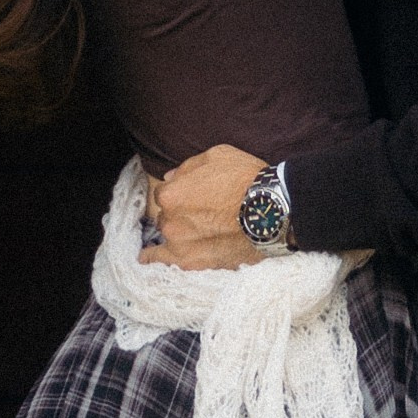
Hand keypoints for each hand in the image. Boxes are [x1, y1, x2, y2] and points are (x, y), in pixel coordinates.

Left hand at [143, 145, 268, 270]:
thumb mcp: (216, 156)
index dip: (180, 192)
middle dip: (180, 212)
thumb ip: (188, 167)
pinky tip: (146, 257)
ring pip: (169, 235)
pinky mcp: (194, 262)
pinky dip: (154, 258)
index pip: (165, 193)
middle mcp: (170, 221)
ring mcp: (180, 244)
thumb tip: (172, 177)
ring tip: (184, 233)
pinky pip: (165, 261)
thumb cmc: (246, 180)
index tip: (194, 195)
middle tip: (203, 212)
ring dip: (177, 232)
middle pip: (167, 215)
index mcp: (171, 194)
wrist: (271, 212)